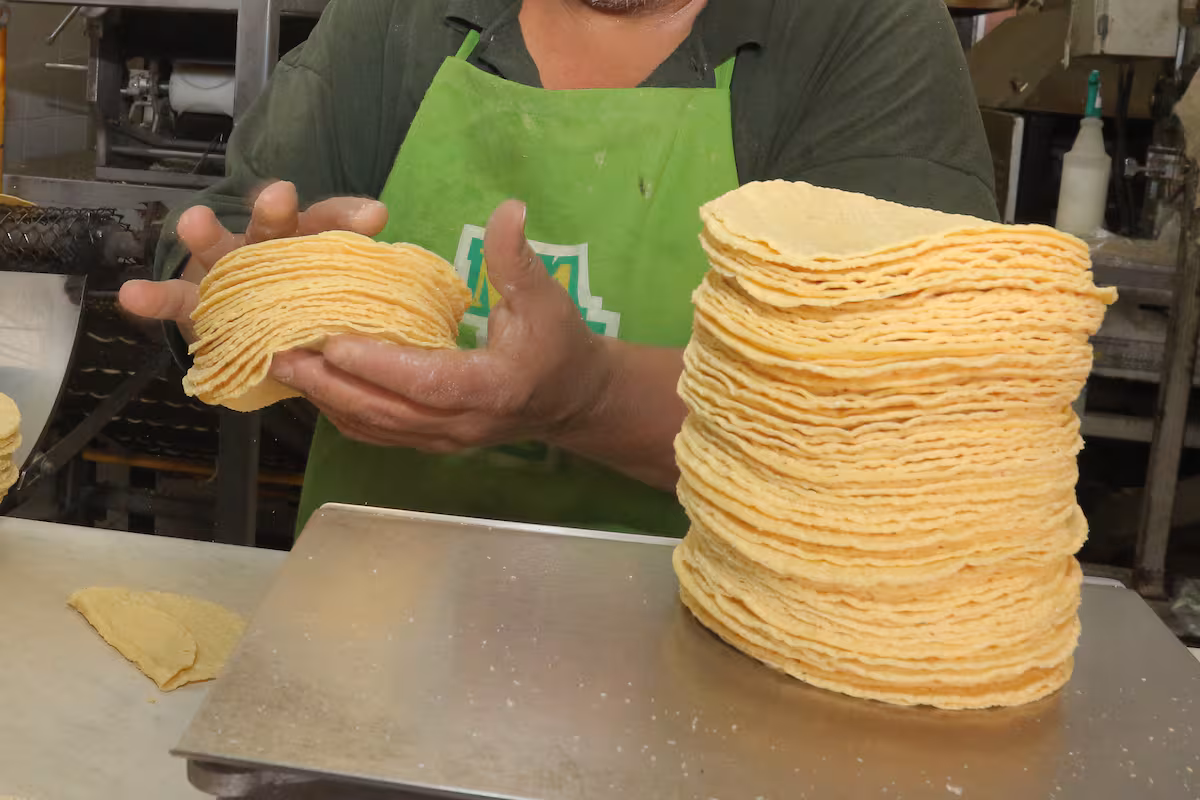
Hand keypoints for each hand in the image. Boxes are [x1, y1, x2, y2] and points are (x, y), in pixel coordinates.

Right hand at [119, 180, 387, 341]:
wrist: (259, 333)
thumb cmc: (307, 308)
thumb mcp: (340, 304)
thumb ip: (363, 301)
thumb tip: (414, 314)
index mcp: (312, 245)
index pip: (334, 224)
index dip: (351, 219)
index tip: (373, 218)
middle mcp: (270, 248)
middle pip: (276, 227)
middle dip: (276, 211)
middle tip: (279, 196)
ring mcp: (230, 272)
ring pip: (222, 250)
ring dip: (206, 235)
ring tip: (193, 221)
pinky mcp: (196, 302)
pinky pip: (175, 299)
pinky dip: (155, 297)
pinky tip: (134, 294)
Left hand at [270, 199, 614, 453]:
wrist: (572, 400)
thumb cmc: (560, 346)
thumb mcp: (547, 298)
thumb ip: (517, 259)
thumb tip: (507, 210)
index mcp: (493, 388)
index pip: (428, 381)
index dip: (379, 364)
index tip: (332, 340)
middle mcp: (463, 424)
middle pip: (386, 412)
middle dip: (329, 384)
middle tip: (279, 353)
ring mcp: (445, 440)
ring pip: (375, 427)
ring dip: (326, 399)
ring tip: (282, 366)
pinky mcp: (432, 442)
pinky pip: (379, 431)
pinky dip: (343, 409)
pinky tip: (316, 384)